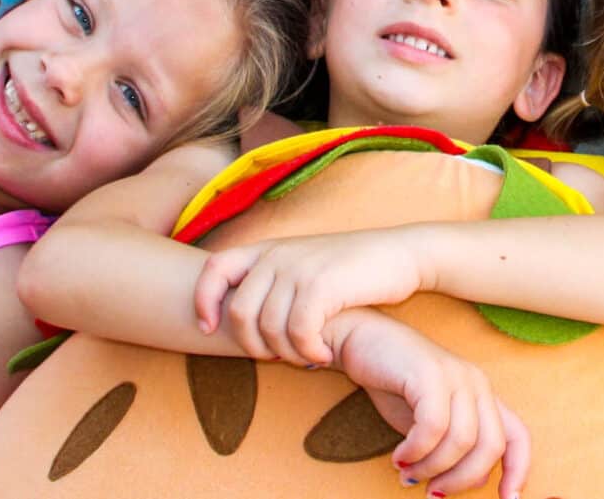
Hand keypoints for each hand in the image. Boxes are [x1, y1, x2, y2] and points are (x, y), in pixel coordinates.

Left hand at [194, 231, 429, 365]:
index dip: (203, 301)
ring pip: (269, 329)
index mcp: (269, 248)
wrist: (400, 254)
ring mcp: (299, 268)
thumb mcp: (305, 265)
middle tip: (281, 357)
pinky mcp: (321, 285)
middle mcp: (278, 254)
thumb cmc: (353, 270)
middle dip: (255, 346)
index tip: (209, 328)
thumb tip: (242, 322)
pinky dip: (309, 352)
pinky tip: (324, 354)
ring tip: (309, 356)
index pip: (214, 268)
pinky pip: (298, 333)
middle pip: (240, 313)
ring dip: (288, 354)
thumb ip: (274, 281)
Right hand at [334, 314, 531, 498]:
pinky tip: (399, 456)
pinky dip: (416, 451)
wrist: (361, 339)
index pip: (518, 437)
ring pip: (462, 440)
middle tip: (433, 493)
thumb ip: (452, 448)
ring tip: (408, 473)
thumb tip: (469, 482)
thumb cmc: (395, 384)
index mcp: (484, 396)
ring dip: (432, 468)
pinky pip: (433, 426)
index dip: (519, 471)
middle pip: (491, 446)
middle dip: (462, 479)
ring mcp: (456, 375)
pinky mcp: (430, 372)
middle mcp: (477, 383)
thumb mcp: (430, 423)